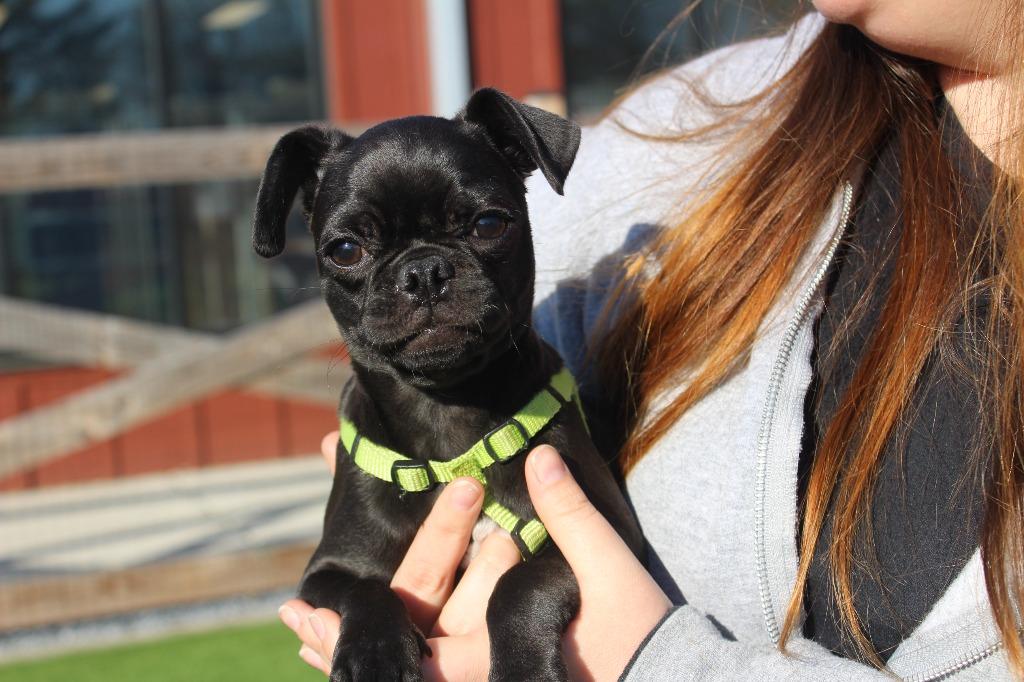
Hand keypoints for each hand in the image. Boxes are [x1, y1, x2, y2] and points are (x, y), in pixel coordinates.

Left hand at [280, 435, 670, 680]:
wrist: (669, 677)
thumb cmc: (639, 630)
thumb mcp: (606, 567)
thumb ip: (568, 514)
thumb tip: (537, 456)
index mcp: (492, 655)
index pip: (408, 654)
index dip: (354, 636)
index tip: (305, 612)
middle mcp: (482, 675)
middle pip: (400, 670)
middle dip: (341, 647)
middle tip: (294, 621)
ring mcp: (491, 677)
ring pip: (417, 675)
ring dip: (369, 652)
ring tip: (317, 638)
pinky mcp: (502, 673)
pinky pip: (441, 671)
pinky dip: (408, 657)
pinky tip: (393, 641)